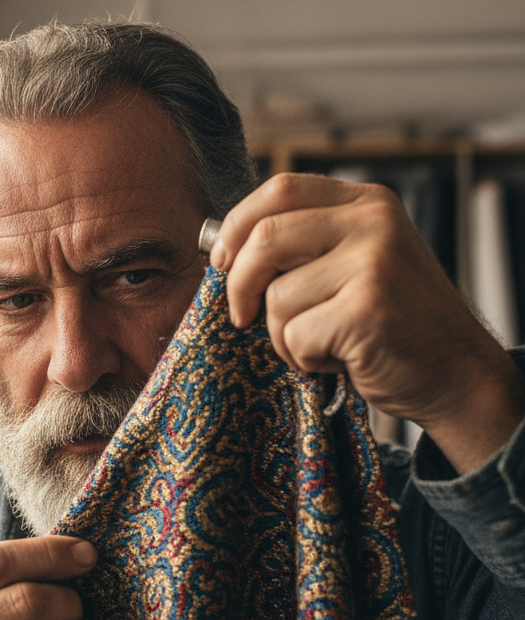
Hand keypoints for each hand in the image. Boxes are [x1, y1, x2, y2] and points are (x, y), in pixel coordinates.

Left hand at [210, 173, 524, 473]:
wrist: (454, 374)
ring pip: (277, 297)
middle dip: (239, 285)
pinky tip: (339, 359)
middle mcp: (373, 222)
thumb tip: (222, 251)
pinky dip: (304, 359)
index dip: (237, 225)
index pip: (280, 189)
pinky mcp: (367, 309)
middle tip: (242, 318)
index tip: (221, 262)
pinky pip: (295, 335)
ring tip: (322, 344)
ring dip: (283, 336)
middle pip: (266, 237)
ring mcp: (373, 263)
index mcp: (367, 203)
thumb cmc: (393, 325)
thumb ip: (305, 247)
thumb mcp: (355, 265)